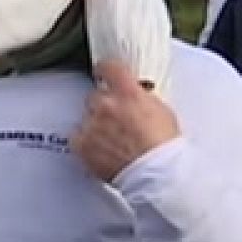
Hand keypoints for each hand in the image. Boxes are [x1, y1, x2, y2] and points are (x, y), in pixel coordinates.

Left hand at [71, 59, 181, 182]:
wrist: (156, 174)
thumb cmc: (163, 147)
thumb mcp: (161, 110)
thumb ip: (141, 97)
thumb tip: (134, 95)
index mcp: (128, 93)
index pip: (109, 67)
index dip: (105, 69)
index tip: (103, 72)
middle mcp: (106, 105)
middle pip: (95, 95)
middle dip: (104, 105)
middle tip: (116, 120)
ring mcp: (92, 124)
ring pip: (86, 117)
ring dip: (96, 125)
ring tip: (112, 141)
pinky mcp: (82, 144)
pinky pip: (77, 136)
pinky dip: (86, 142)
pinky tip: (100, 149)